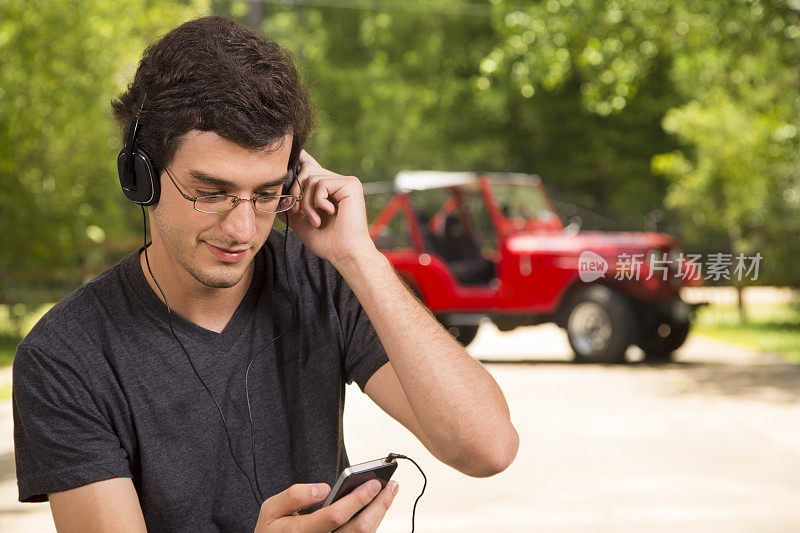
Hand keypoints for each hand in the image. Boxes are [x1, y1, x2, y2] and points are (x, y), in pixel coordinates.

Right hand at [253, 480, 398, 531]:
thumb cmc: (273, 529)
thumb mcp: (271, 509)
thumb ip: (294, 495)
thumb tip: (323, 488)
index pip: (335, 516)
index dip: (357, 499)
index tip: (373, 482)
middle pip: (358, 530)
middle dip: (378, 506)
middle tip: (390, 485)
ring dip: (379, 515)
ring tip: (388, 493)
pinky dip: (371, 524)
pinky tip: (376, 508)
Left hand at [281, 150, 377, 266]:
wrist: (342, 253)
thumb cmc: (326, 241)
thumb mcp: (301, 222)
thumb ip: (291, 206)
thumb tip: (277, 195)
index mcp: (328, 189)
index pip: (310, 165)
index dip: (300, 159)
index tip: (292, 154)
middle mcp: (337, 182)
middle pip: (306, 171)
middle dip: (296, 192)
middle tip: (298, 212)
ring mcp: (345, 182)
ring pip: (311, 178)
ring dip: (307, 202)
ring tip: (315, 220)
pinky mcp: (351, 184)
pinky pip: (322, 183)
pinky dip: (318, 201)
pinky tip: (329, 213)